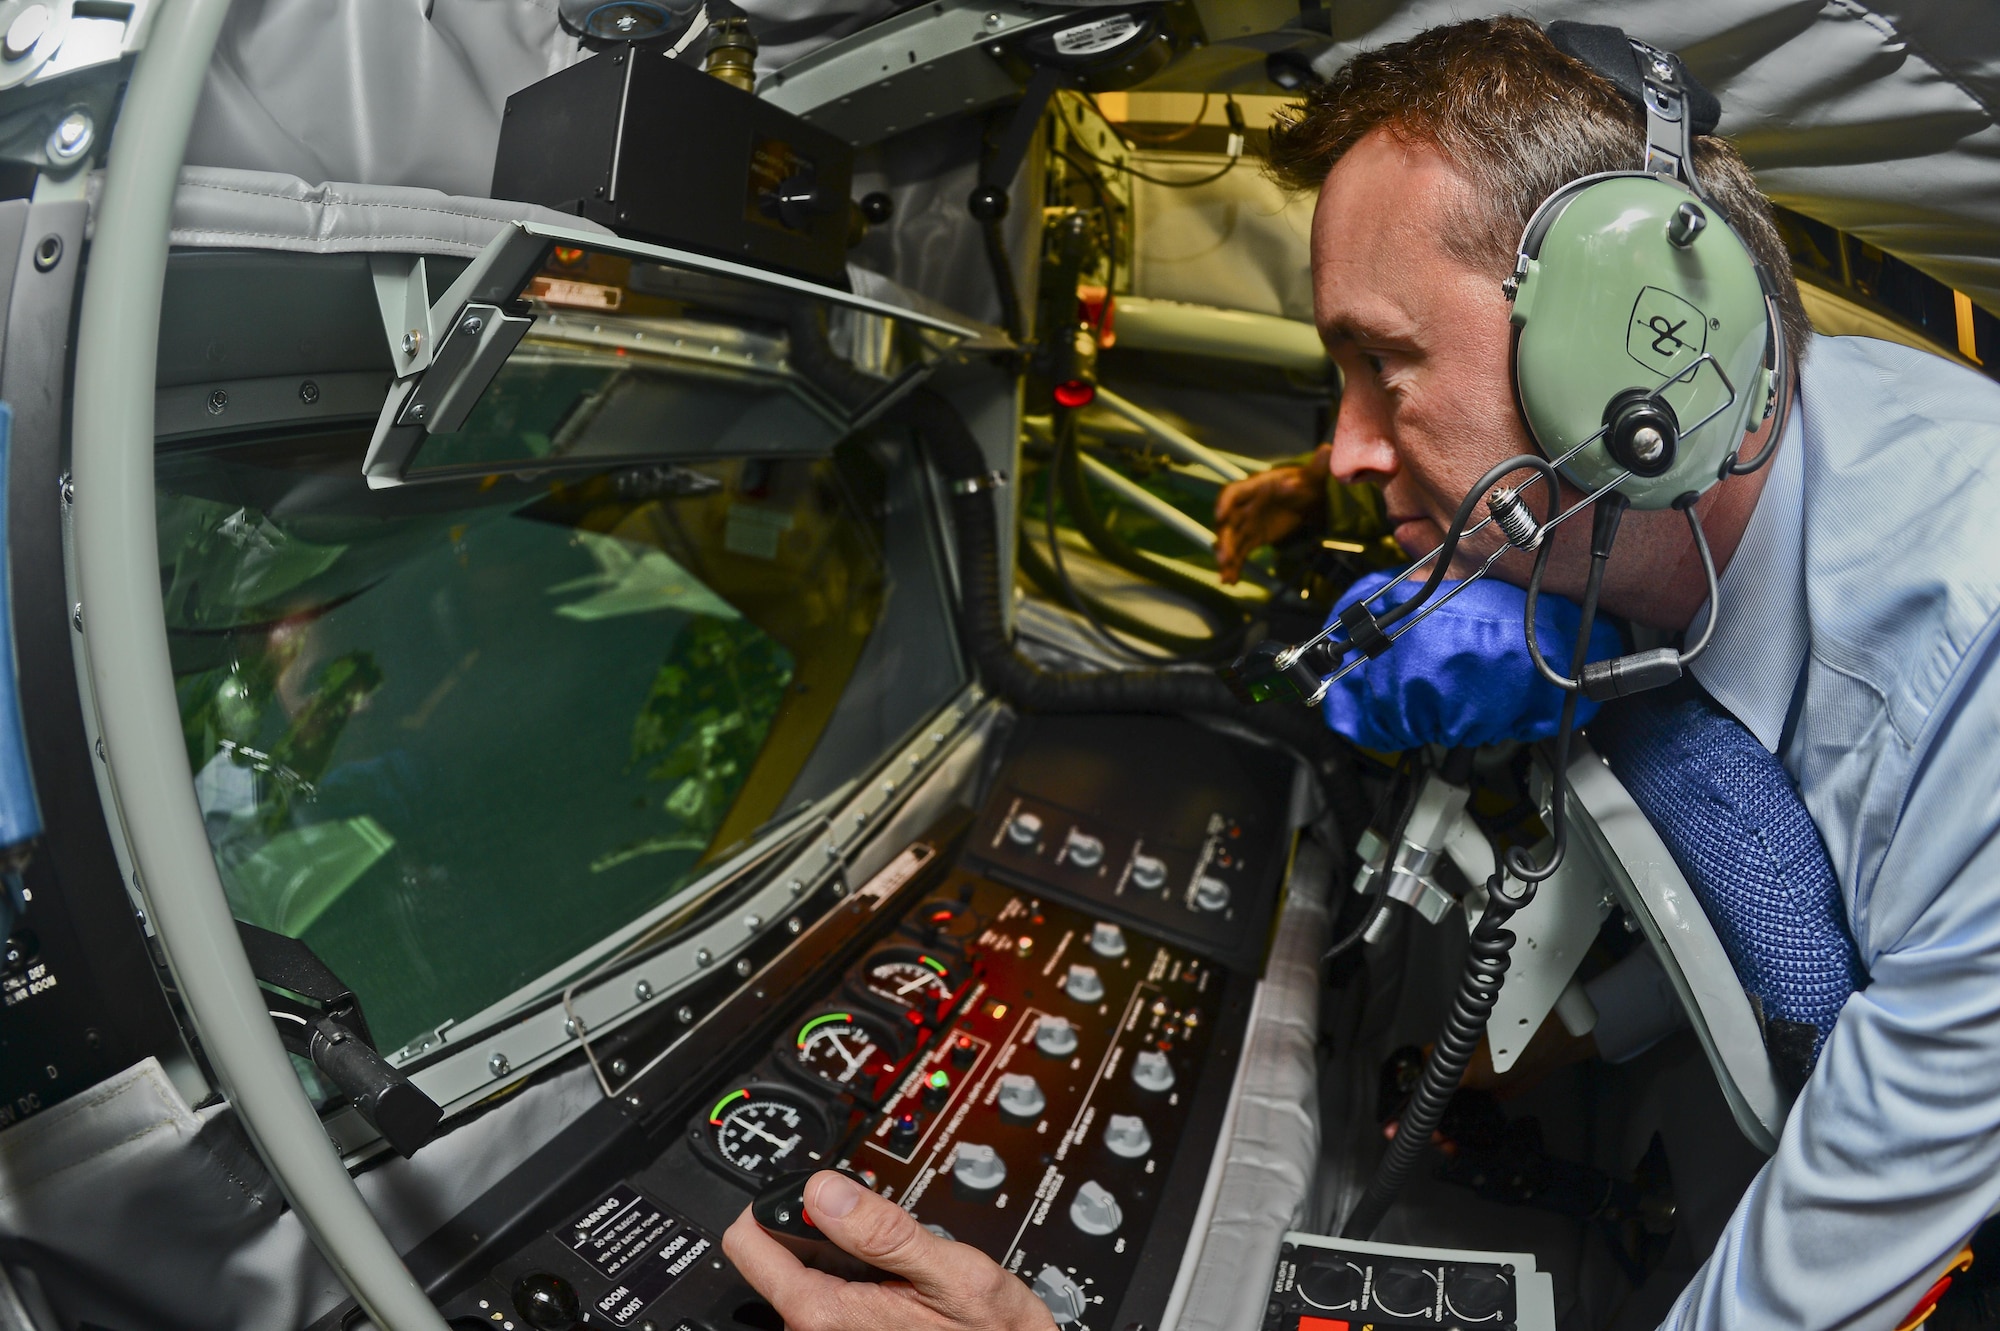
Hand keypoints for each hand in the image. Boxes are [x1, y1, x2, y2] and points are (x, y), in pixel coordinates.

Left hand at [724, 1170, 1056, 1330]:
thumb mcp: (949, 1271)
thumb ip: (882, 1228)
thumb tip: (822, 1190)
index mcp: (822, 1312)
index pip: (746, 1242)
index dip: (775, 1204)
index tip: (818, 1194)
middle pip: (776, 1257)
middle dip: (821, 1234)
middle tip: (880, 1239)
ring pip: (805, 1275)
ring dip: (843, 1260)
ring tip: (898, 1270)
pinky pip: (828, 1298)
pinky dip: (855, 1283)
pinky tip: (896, 1291)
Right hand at [1212, 445, 1329, 583]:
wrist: (1308, 499)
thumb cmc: (1307, 483)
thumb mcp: (1314, 476)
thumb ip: (1318, 467)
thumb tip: (1326, 453)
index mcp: (1255, 487)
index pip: (1234, 493)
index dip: (1225, 503)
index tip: (1219, 516)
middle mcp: (1245, 506)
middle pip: (1228, 522)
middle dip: (1224, 539)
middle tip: (1224, 556)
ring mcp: (1247, 524)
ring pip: (1232, 541)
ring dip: (1227, 557)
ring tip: (1225, 574)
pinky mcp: (1252, 539)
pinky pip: (1240, 553)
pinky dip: (1235, 567)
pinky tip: (1231, 581)